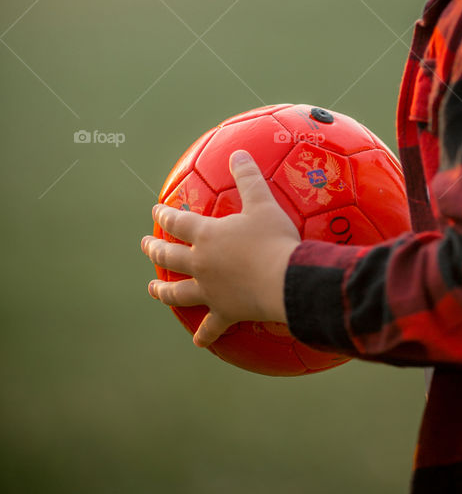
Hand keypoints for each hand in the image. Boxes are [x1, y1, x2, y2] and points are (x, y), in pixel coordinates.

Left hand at [141, 149, 300, 348]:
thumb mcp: (263, 202)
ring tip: (152, 289)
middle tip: (145, 244)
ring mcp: (209, 290)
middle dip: (154, 249)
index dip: (165, 215)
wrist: (285, 279)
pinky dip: (204, 334)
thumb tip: (238, 152)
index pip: (178, 222)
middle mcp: (201, 263)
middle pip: (168, 257)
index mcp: (207, 235)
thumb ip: (248, 177)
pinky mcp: (224, 312)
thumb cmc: (273, 238)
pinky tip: (198, 341)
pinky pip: (210, 327)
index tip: (156, 210)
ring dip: (163, 291)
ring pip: (178, 292)